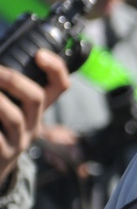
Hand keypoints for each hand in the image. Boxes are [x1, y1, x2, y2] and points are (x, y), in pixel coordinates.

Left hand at [0, 50, 70, 182]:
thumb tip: (0, 70)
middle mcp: (33, 125)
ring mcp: (18, 142)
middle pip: (37, 98)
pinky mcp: (2, 154)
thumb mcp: (10, 112)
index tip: (39, 54)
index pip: (59, 86)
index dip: (55, 68)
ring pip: (14, 116)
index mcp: (36, 111)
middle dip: (14, 79)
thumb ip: (9, 93)